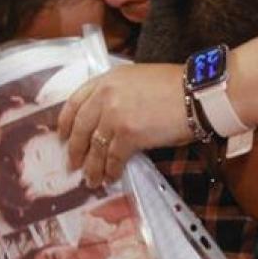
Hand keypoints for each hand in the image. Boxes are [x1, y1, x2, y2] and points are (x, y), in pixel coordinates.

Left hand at [57, 63, 191, 186]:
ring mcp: (114, 115)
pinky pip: (113, 158)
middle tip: (73, 164)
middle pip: (80, 127)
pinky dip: (110, 170)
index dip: (65, 122)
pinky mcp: (128, 134)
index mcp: (107, 79)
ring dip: (92, 167)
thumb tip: (108, 118)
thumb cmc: (175, 86)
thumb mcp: (137, 79)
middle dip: (75, 149)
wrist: (196, 94)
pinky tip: (111, 177)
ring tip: (91, 180)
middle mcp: (106, 95)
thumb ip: (118, 93)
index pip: (75, 101)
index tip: (61, 136)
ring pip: (95, 147)